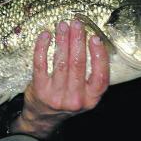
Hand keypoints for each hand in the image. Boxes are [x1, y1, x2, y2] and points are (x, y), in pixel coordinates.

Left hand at [10, 20, 109, 138]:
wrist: (43, 117)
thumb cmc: (67, 98)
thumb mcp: (85, 94)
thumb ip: (90, 76)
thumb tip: (93, 42)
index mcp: (91, 99)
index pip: (100, 77)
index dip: (99, 56)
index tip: (95, 38)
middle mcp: (75, 99)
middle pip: (78, 65)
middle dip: (77, 40)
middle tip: (76, 24)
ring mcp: (56, 96)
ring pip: (60, 63)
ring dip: (62, 41)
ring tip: (62, 26)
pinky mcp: (39, 90)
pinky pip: (40, 64)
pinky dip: (42, 47)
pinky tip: (45, 35)